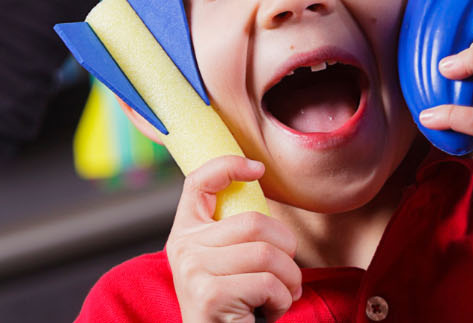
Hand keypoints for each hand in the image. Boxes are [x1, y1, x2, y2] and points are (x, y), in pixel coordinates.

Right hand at [166, 157, 301, 321]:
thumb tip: (259, 181)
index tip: (257, 168)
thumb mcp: (225, 261)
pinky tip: (270, 310)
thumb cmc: (231, 305)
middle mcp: (183, 248)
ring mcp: (193, 270)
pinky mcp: (209, 294)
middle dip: (287, 249)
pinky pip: (267, 282)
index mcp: (186, 233)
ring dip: (289, 279)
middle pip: (254, 222)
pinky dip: (282, 300)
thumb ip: (233, 232)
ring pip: (266, 253)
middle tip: (287, 275)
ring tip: (282, 294)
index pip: (198, 182)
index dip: (228, 166)